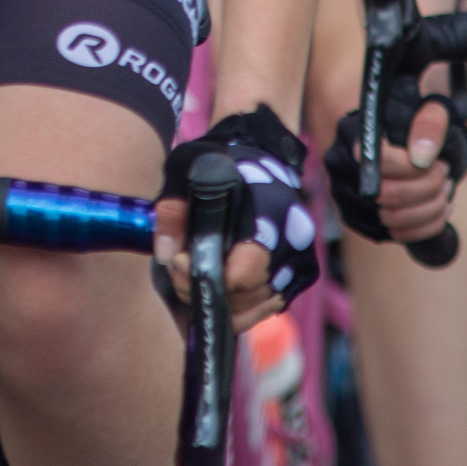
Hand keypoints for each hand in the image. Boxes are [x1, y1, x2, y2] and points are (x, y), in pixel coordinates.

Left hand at [155, 106, 317, 331]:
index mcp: (270, 217)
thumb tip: (166, 255)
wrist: (262, 155)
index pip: (240, 277)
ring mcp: (300, 265)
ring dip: (220, 300)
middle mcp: (293, 246)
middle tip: (181, 266)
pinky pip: (264, 308)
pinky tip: (219, 278)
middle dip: (205, 289)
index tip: (180, 258)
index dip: (204, 275)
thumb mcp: (188, 170)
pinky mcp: (299, 278)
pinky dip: (239, 304)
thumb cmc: (222, 162)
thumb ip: (173, 209)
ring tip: (198, 270)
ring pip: (254, 310)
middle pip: (243, 299)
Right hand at [325, 88, 466, 244]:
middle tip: (446, 176)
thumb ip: (429, 124)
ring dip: (431, 209)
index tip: (439, 162)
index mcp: (350, 131)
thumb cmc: (414, 120)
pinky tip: (437, 207)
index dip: (414, 168)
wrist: (398, 136)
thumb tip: (422, 157)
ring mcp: (345, 196)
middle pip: (389, 195)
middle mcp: (339, 165)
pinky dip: (426, 226)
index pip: (379, 162)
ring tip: (444, 191)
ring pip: (395, 220)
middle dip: (429, 189)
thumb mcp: (429, 108)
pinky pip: (398, 235)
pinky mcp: (359, 220)